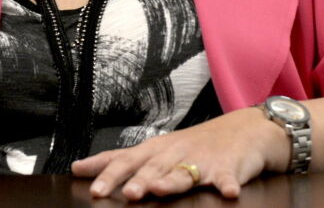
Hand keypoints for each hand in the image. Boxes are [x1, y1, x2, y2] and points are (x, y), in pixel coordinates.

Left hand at [70, 107, 285, 200]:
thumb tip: (78, 168)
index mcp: (155, 150)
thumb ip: (119, 161)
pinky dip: (228, 185)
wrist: (245, 130)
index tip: (89, 184)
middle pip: (152, 167)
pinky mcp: (228, 168)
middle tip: (126, 193)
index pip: (126, 159)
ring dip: (171, 181)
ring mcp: (201, 160)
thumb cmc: (194, 145)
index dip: (107, 171)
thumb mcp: (155, 150)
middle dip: (138, 180)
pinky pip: (228, 179)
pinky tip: (228, 193)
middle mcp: (175, 153)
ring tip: (159, 189)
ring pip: (184, 173)